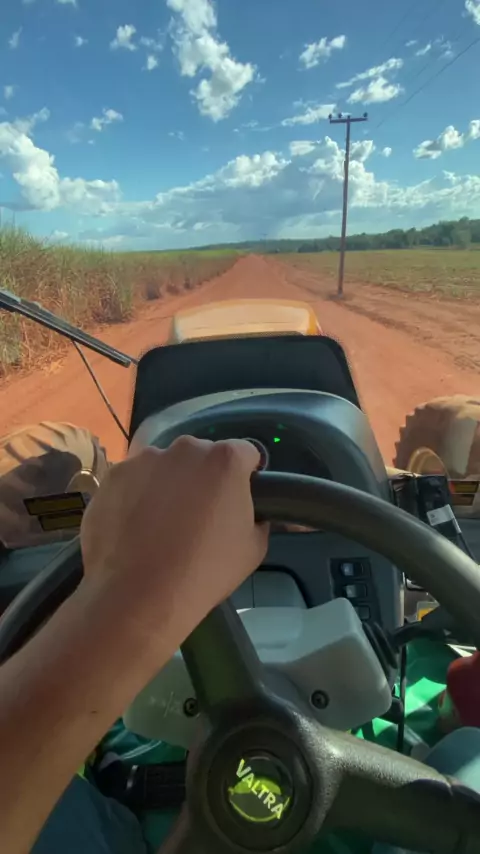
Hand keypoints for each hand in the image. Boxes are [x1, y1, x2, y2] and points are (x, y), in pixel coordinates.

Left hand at [80, 437, 268, 647]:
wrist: (139, 594)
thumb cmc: (205, 571)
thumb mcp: (253, 548)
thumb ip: (258, 518)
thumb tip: (253, 514)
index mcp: (224, 460)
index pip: (244, 453)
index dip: (244, 475)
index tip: (237, 499)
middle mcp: (184, 449)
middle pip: (200, 456)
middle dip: (202, 478)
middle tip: (197, 515)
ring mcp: (144, 460)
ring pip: (163, 467)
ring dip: (167, 485)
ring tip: (159, 525)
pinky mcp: (113, 476)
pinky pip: (132, 481)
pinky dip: (135, 496)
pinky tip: (133, 528)